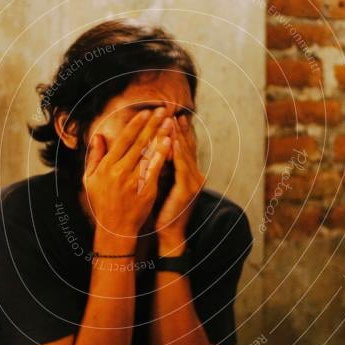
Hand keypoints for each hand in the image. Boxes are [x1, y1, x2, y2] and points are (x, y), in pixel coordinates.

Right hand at [83, 108, 173, 243]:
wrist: (115, 228)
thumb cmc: (102, 203)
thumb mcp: (90, 179)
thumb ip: (95, 156)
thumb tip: (98, 136)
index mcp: (106, 166)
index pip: (123, 139)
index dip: (136, 124)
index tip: (146, 112)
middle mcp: (119, 171)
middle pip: (139, 142)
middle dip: (152, 123)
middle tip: (163, 109)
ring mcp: (133, 180)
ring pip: (149, 152)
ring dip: (160, 134)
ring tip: (170, 121)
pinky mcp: (146, 189)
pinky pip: (156, 167)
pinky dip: (163, 154)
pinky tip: (170, 142)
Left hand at [156, 115, 203, 255]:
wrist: (168, 233)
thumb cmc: (161, 209)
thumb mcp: (160, 183)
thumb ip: (159, 166)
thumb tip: (149, 149)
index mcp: (188, 173)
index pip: (183, 147)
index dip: (178, 131)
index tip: (170, 116)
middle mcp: (195, 175)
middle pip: (186, 146)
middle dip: (179, 128)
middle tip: (171, 112)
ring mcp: (194, 182)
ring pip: (185, 153)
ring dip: (178, 136)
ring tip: (171, 120)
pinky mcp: (188, 189)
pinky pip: (182, 167)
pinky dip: (178, 153)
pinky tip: (173, 141)